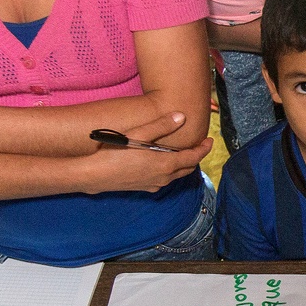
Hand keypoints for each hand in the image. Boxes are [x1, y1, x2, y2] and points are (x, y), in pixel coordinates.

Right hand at [81, 113, 211, 192]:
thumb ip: (162, 125)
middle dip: (196, 157)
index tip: (210, 141)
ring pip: (176, 176)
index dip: (204, 149)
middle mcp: (164, 177)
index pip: (194, 157)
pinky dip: (170, 172)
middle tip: (199, 146)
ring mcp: (154, 185)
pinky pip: (164, 181)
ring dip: (183, 165)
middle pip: (188, 168)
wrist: (95, 175)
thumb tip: (182, 116)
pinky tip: (163, 165)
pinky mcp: (145, 188)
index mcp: (166, 163)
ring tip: (183, 154)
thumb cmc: (116, 152)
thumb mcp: (139, 134)